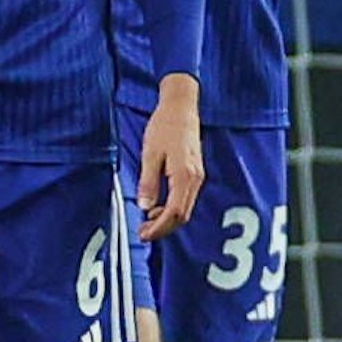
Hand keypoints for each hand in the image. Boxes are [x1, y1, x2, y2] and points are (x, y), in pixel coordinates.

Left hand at [137, 75, 204, 241]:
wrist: (181, 107)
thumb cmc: (164, 126)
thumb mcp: (150, 154)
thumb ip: (148, 182)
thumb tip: (145, 206)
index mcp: (184, 175)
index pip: (174, 212)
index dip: (159, 228)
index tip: (144, 234)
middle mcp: (195, 178)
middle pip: (183, 215)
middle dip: (163, 228)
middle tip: (143, 232)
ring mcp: (197, 176)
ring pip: (185, 208)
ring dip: (168, 219)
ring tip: (147, 221)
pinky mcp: (196, 173)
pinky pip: (186, 198)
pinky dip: (173, 208)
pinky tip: (158, 206)